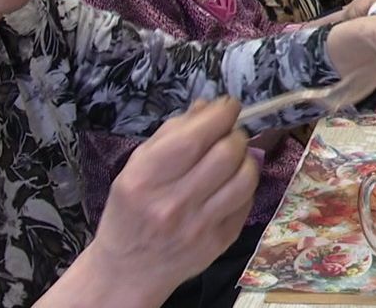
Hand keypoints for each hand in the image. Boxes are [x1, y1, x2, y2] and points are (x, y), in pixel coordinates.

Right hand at [84, 99, 256, 304]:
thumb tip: (208, 107)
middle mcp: (174, 203)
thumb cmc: (130, 210)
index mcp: (146, 179)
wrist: (129, 270)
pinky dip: (244, 185)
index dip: (220, 115)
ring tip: (234, 157)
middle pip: (226, 154)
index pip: (194, 138)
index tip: (228, 105)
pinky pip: (247, 201)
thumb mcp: (136, 167)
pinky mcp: (220, 241)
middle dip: (235, 134)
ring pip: (245, 177)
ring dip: (246, 158)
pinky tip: (230, 184)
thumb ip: (172, 134)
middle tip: (229, 134)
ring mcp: (200, 226)